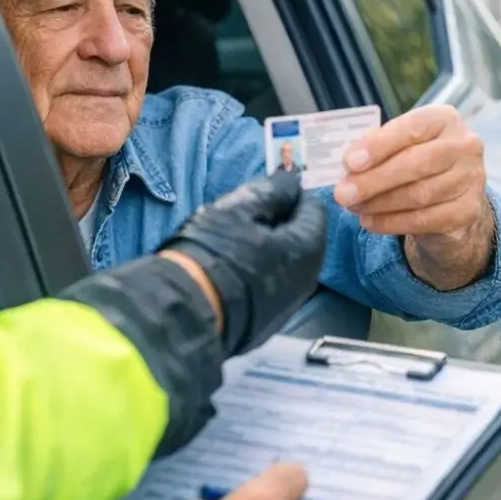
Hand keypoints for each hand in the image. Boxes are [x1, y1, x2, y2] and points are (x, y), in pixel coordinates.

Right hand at [160, 171, 327, 354]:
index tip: (268, 190)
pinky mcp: (271, 320)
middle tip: (244, 215)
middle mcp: (308, 278)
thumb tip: (291, 179)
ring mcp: (290, 303)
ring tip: (233, 240)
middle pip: (302, 236)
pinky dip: (261, 270)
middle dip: (279, 221)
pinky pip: (274, 284)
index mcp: (307, 247)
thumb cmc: (213, 254)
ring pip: (287, 261)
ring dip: (268, 246)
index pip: (314, 208)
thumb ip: (271, 191)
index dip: (292, 193)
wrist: (186, 313)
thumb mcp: (239, 210)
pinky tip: (233, 267)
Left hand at [335, 105, 494, 289]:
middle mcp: (465, 145)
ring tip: (353, 207)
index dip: (379, 145)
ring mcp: (471, 179)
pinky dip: (392, 222)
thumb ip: (378, 148)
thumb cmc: (418, 164)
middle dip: (374, 180)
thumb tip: (347, 164)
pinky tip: (371, 222)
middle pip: (417, 163)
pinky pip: (425, 219)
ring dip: (379, 204)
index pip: (411, 128)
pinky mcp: (468, 210)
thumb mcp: (400, 146)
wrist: (451, 199)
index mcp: (444, 119)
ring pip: (419, 195)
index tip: (349, 162)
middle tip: (343, 193)